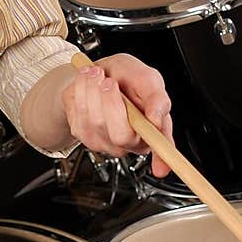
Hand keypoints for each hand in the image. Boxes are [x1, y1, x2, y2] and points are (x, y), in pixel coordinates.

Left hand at [61, 53, 173, 176]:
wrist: (98, 72)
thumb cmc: (127, 78)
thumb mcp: (148, 78)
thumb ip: (157, 97)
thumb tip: (157, 118)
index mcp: (152, 130)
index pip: (160, 150)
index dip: (161, 159)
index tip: (160, 170)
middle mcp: (129, 141)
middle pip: (121, 135)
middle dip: (112, 102)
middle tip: (110, 82)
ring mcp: (105, 141)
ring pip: (96, 121)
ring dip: (93, 91)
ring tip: (97, 75)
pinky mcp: (83, 135)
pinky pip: (80, 115)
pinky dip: (81, 93)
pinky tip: (87, 84)